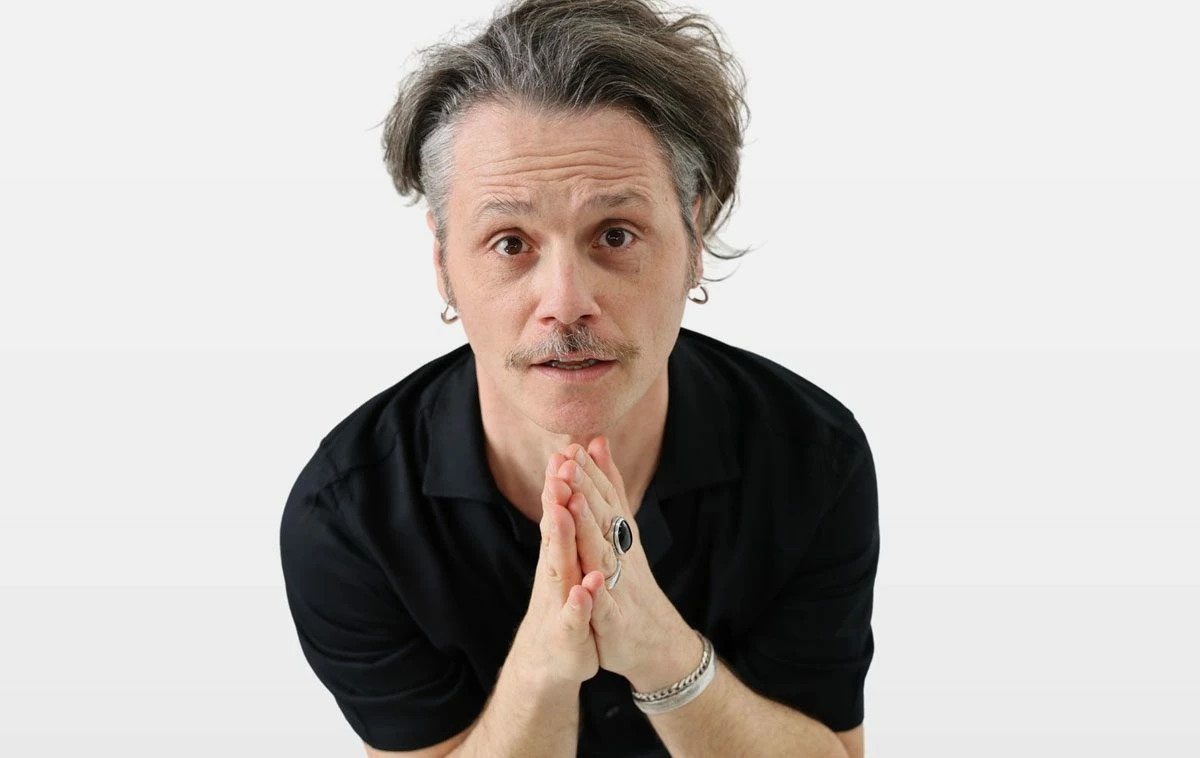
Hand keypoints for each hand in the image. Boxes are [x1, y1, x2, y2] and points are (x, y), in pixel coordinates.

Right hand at [510, 459, 599, 686]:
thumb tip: (582, 463)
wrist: (553, 656)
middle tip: (558, 467)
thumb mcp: (573, 554)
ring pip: (560, 567)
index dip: (562, 482)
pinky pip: (574, 618)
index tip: (565, 449)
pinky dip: (579, 603)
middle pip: (555, 531)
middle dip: (556, 500)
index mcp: (561, 551)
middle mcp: (556, 571)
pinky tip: (585, 588)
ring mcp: (559, 602)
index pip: (559, 511)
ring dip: (561, 539)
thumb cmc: (568, 597)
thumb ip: (572, 510)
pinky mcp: (568, 635)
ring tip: (561, 511)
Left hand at [548, 436, 693, 684]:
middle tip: (569, 461)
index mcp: (618, 536)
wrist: (656, 641)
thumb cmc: (632, 582)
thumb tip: (597, 440)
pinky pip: (606, 608)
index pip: (603, 499)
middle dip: (585, 490)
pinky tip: (591, 582)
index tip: (572, 444)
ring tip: (574, 504)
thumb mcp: (620, 529)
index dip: (588, 473)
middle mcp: (621, 556)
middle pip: (603, 519)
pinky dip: (598, 595)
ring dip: (589, 530)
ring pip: (601, 556)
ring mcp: (620, 588)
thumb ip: (609, 486)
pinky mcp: (615, 622)